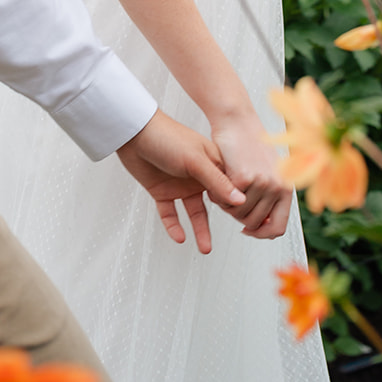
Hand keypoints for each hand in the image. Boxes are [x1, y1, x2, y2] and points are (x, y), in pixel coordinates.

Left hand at [116, 108, 245, 253]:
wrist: (134, 132)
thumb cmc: (167, 135)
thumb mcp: (196, 159)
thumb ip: (217, 181)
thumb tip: (239, 200)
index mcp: (212, 162)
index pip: (230, 187)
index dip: (238, 203)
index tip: (248, 219)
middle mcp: (198, 175)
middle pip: (215, 203)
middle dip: (224, 220)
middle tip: (234, 235)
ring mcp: (180, 184)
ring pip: (194, 212)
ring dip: (199, 230)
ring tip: (205, 248)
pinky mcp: (162, 191)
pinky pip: (170, 214)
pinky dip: (174, 226)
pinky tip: (179, 236)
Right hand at [210, 109, 293, 238]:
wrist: (237, 121)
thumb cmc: (249, 146)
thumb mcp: (268, 173)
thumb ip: (269, 199)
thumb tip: (261, 227)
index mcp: (286, 188)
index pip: (278, 228)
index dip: (260, 233)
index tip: (248, 229)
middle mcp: (278, 187)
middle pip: (254, 223)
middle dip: (237, 216)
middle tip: (230, 201)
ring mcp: (262, 183)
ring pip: (239, 214)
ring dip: (226, 205)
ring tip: (223, 189)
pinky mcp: (244, 177)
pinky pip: (227, 201)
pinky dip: (218, 195)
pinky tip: (218, 181)